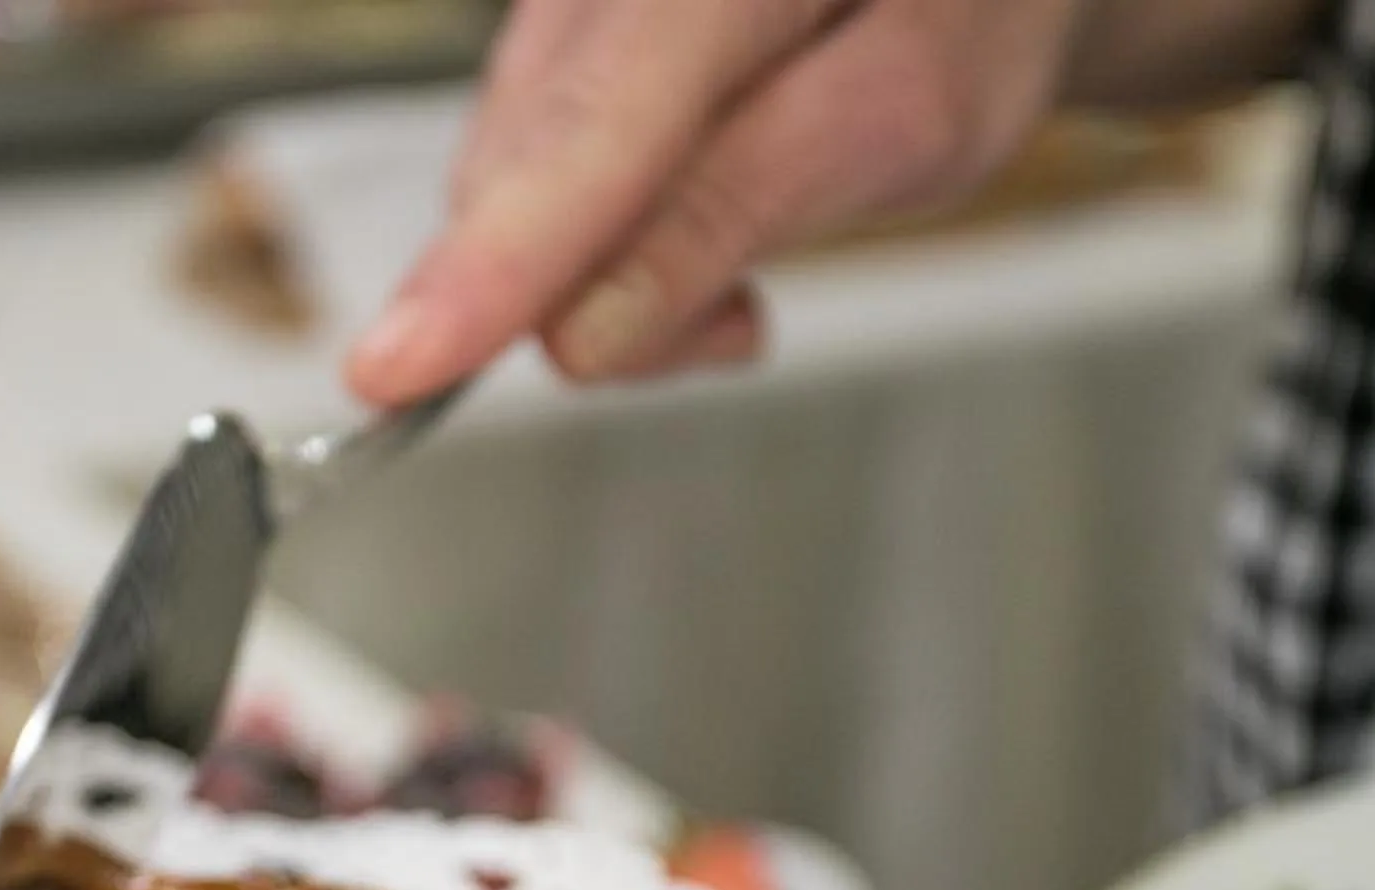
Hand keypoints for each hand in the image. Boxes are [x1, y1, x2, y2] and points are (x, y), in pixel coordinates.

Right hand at [344, 0, 1090, 403]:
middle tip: (735, 323)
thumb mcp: (917, 114)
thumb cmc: (975, 6)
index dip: (493, 261)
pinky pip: (533, 161)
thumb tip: (581, 337)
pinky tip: (694, 212)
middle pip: (524, 166)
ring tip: (742, 258)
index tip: (399, 369)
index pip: (587, 126)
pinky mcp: (555, 29)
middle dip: (593, 289)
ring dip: (603, 265)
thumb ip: (739, 212)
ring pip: (512, 179)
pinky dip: (601, 227)